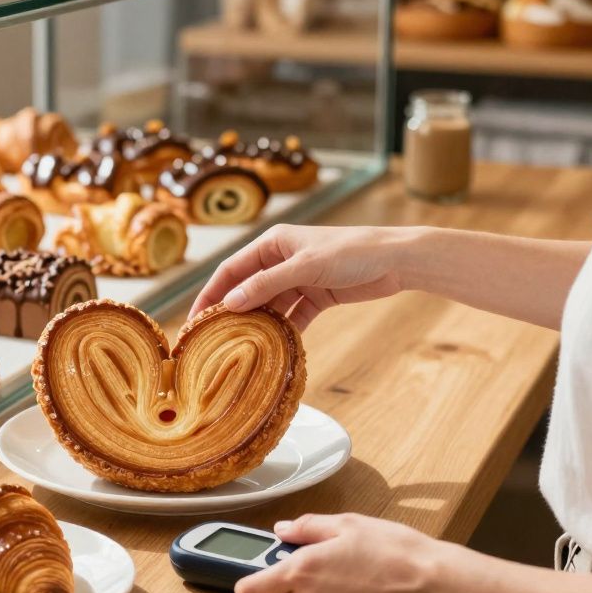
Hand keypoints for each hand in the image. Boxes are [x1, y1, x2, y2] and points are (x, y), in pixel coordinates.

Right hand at [188, 225, 418, 329]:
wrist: (397, 260)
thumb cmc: (352, 251)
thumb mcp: (305, 267)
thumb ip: (267, 285)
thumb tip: (230, 304)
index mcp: (273, 243)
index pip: (232, 270)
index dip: (211, 293)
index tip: (195, 319)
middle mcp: (282, 259)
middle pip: (248, 289)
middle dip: (232, 313)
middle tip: (212, 341)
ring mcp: (299, 279)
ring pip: (270, 305)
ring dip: (258, 324)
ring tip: (241, 349)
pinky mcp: (317, 296)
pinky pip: (293, 316)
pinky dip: (284, 330)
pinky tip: (274, 348)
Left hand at [234, 513, 455, 592]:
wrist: (435, 586)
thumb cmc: (395, 550)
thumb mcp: (349, 524)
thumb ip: (308, 527)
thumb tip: (282, 530)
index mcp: (303, 570)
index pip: (251, 589)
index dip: (249, 584)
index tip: (256, 578)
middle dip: (295, 586)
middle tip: (325, 567)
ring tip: (356, 579)